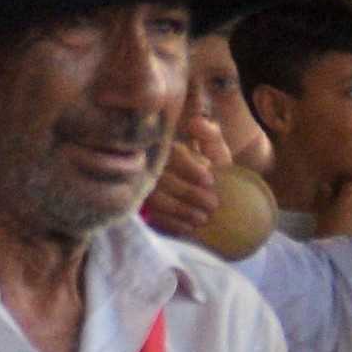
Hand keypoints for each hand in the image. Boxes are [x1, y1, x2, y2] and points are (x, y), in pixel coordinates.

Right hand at [138, 113, 237, 254]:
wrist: (205, 186)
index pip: (170, 155)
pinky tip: (187, 228)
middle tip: (212, 205)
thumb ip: (209, 135)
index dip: (189, 168)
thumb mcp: (211, 146)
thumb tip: (196, 123)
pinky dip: (170, 224)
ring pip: (155, 199)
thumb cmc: (206, 163)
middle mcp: (145, 164)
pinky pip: (150, 217)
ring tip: (202, 219)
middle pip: (161, 180)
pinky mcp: (140, 206)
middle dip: (189, 194)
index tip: (210, 180)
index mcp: (162, 145)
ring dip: (180, 211)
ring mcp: (139, 186)